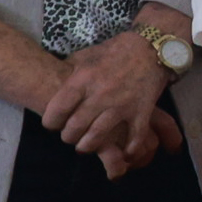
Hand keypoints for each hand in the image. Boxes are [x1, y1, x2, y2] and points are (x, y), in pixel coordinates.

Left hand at [40, 31, 173, 176]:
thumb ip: (72, 71)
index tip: (51, 125)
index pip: (58, 109)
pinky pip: (134, 137)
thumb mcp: (87, 55)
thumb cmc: (116, 50)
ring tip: (85, 146)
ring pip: (98, 136)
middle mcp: (100, 94)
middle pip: (75, 127)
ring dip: (88, 146)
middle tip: (69, 137)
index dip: (50, 122)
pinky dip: (129, 149)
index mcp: (83, 79)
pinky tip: (124, 154)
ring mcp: (122, 105)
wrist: (151, 47)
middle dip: (68, 137)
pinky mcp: (141, 111)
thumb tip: (56, 80)